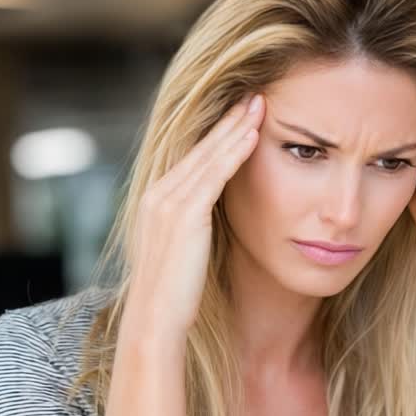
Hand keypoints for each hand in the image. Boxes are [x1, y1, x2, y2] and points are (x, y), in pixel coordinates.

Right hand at [125, 94, 265, 339]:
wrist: (156, 321)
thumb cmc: (174, 295)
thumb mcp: (183, 251)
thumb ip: (193, 228)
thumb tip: (210, 221)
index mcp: (156, 200)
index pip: (192, 156)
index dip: (218, 133)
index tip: (241, 112)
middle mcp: (157, 194)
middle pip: (200, 147)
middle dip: (228, 119)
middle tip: (254, 95)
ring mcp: (167, 203)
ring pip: (208, 155)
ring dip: (235, 127)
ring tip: (259, 104)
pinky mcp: (184, 216)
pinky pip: (214, 176)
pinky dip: (234, 153)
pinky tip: (253, 136)